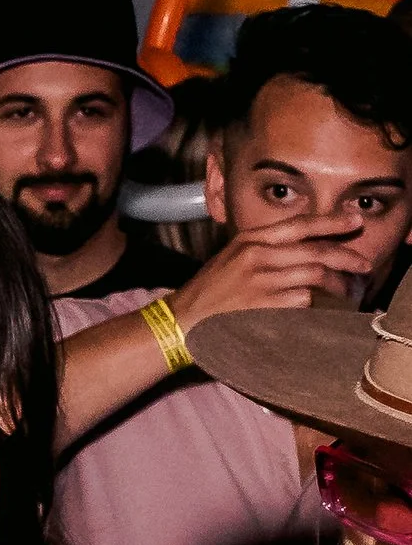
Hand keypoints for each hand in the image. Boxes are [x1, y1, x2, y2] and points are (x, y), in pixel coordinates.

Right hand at [178, 213, 367, 329]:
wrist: (180, 322)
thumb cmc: (207, 293)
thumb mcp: (231, 258)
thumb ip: (263, 249)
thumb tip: (303, 250)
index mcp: (249, 240)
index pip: (298, 225)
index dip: (331, 223)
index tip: (354, 222)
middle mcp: (257, 256)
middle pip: (315, 251)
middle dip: (346, 258)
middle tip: (363, 265)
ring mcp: (260, 282)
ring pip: (314, 277)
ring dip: (337, 285)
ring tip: (348, 291)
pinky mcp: (263, 306)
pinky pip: (302, 301)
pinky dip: (315, 305)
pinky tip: (320, 309)